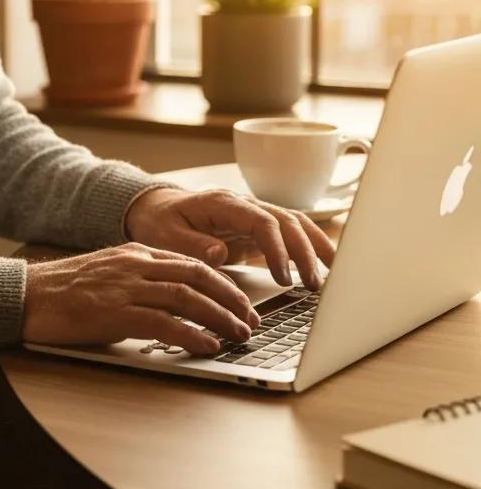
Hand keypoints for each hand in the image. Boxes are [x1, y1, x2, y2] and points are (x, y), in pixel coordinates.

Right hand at [22, 243, 260, 353]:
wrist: (25, 296)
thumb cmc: (61, 291)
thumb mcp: (105, 273)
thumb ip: (136, 280)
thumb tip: (169, 303)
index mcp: (134, 254)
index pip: (189, 263)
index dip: (221, 283)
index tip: (239, 301)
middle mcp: (134, 266)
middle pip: (197, 277)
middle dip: (230, 299)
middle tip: (251, 320)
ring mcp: (125, 288)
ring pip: (187, 298)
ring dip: (220, 318)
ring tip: (239, 335)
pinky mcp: (114, 313)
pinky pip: (164, 323)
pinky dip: (192, 335)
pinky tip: (207, 346)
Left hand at [124, 187, 335, 289]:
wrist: (155, 209)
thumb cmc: (159, 221)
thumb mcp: (165, 235)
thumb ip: (191, 245)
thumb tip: (220, 254)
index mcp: (222, 203)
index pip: (262, 222)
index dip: (277, 249)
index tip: (284, 277)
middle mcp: (243, 204)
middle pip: (286, 221)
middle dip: (304, 251)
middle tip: (313, 284)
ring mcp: (252, 214)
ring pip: (294, 223)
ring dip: (315, 246)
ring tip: (332, 274)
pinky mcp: (256, 227)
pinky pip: (288, 233)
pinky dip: (308, 246)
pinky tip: (324, 265)